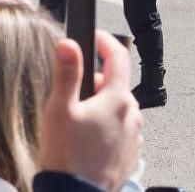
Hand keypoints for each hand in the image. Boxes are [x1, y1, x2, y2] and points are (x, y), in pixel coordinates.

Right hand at [39, 32, 142, 191]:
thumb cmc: (67, 157)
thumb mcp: (60, 111)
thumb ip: (66, 74)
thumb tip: (68, 43)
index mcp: (117, 99)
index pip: (119, 57)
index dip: (106, 42)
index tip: (95, 37)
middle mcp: (132, 114)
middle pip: (116, 86)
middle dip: (97, 83)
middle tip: (74, 94)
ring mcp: (134, 135)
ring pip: (119, 109)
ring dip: (103, 107)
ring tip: (78, 122)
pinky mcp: (131, 154)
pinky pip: (122, 131)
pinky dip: (108, 128)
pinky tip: (89, 140)